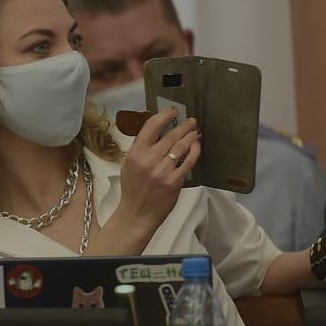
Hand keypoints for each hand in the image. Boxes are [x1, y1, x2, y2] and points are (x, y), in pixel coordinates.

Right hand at [116, 107, 201, 231]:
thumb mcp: (129, 165)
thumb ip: (141, 148)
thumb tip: (158, 132)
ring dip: (191, 136)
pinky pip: (188, 161)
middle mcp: (148, 160)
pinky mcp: (174, 181)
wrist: (137, 213)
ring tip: (195, 132)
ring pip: (181, 146)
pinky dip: (194, 151)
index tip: (172, 112)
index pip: (151, 126)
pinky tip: (196, 146)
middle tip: (191, 121)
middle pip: (170, 135)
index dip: (164, 116)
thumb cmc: (133, 189)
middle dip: (183, 125)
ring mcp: (162, 171)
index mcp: (135, 153)